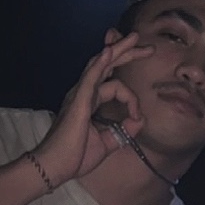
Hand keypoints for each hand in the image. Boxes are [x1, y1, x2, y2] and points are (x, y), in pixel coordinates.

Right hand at [35, 34, 153, 186]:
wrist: (56, 167)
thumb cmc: (76, 157)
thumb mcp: (108, 142)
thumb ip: (124, 131)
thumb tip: (141, 119)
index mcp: (90, 101)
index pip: (116, 86)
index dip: (132, 99)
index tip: (137, 116)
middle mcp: (84, 92)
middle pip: (108, 66)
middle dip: (128, 54)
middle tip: (148, 47)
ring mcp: (80, 94)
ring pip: (101, 65)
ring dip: (119, 50)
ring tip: (135, 38)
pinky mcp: (79, 100)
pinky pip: (91, 77)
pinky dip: (101, 63)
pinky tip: (109, 51)